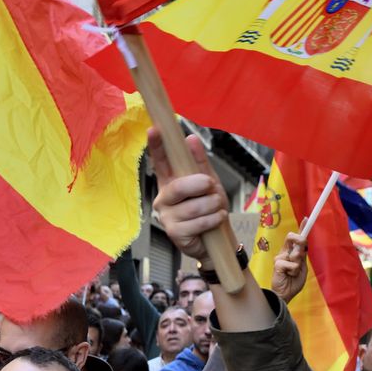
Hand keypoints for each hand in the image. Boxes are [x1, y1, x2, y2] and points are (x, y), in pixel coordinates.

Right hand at [148, 128, 226, 261]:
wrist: (216, 240)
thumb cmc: (209, 208)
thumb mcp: (209, 182)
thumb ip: (199, 162)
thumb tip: (190, 138)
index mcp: (169, 182)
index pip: (160, 162)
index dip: (156, 147)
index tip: (154, 130)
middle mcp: (163, 199)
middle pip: (178, 187)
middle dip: (199, 185)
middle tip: (210, 185)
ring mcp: (166, 217)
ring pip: (192, 207)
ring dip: (212, 205)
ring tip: (218, 207)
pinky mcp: (174, 233)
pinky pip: (197, 223)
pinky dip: (213, 219)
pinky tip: (217, 218)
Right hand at [271, 231, 308, 303]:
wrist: (286, 294)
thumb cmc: (293, 282)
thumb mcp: (302, 268)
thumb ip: (302, 257)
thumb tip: (303, 246)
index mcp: (291, 252)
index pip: (296, 238)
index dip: (301, 228)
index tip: (306, 219)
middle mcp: (285, 252)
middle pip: (291, 237)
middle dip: (300, 241)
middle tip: (301, 253)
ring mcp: (280, 257)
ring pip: (295, 253)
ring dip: (298, 265)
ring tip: (293, 273)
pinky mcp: (277, 264)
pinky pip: (292, 264)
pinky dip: (294, 271)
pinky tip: (288, 276)